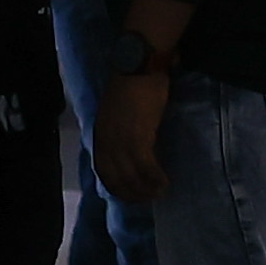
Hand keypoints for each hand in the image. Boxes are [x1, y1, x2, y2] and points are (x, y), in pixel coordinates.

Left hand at [96, 70, 167, 205]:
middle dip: (132, 193)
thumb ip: (119, 130)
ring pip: (131, 176)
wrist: (139, 65)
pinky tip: (164, 182)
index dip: (116, 187)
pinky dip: (155, 178)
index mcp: (100, 133)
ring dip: (146, 189)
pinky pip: (146, 167)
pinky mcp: (138, 137)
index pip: (103, 170)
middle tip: (148, 199)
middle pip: (116, 178)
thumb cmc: (132, 83)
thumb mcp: (117, 111)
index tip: (130, 195)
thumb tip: (130, 147)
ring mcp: (121, 140)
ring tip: (159, 193)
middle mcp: (107, 141)